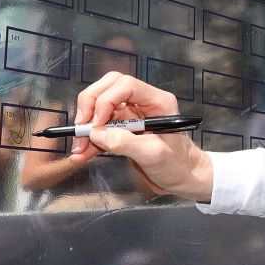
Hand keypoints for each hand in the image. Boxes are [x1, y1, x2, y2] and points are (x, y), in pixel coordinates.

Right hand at [71, 73, 211, 200]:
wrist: (184, 179)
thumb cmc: (179, 165)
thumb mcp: (153, 154)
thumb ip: (125, 142)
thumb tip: (96, 133)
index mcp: (157, 102)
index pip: (126, 85)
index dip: (106, 99)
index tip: (97, 123)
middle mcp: (143, 104)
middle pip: (108, 89)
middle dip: (90, 107)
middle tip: (82, 128)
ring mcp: (132, 116)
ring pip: (100, 110)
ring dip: (86, 128)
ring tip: (79, 149)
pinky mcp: (123, 131)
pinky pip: (101, 129)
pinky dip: (90, 140)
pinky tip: (81, 154)